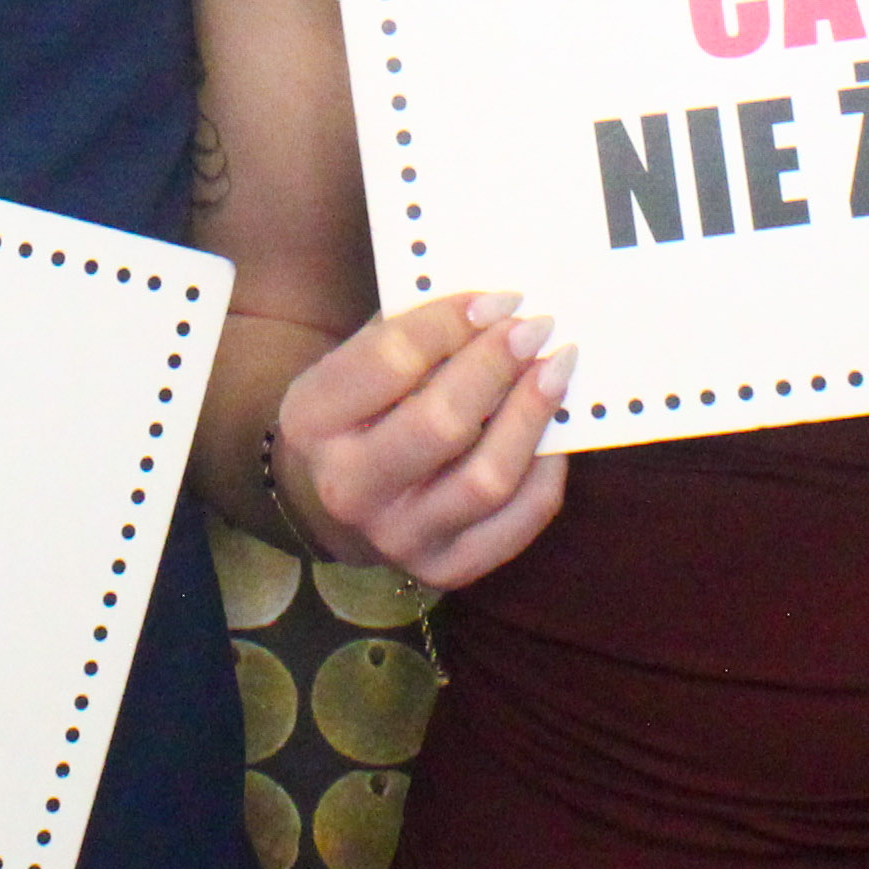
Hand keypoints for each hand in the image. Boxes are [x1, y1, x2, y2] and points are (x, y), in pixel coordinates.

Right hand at [270, 290, 572, 589]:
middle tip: (536, 330)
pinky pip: (517, 521)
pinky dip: (546, 471)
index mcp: (313, 420)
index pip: (391, 361)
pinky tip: (553, 431)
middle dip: (498, 367)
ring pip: (486, 478)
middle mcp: (348, 488)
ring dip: (532, 415)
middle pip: (442, 423)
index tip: (503, 300)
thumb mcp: (357, 362)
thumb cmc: (361, 410)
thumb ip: (413, 332)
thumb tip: (498, 307)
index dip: (454, 322)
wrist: (333, 500)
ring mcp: (398, 538)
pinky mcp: (445, 568)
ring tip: (555, 371)